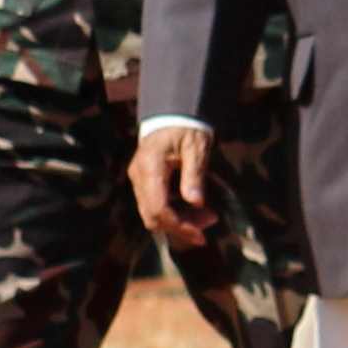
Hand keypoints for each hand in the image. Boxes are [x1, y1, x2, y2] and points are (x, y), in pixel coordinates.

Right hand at [129, 120, 216, 248]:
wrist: (172, 113)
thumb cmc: (186, 127)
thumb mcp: (196, 147)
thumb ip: (194, 175)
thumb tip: (195, 202)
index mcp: (150, 167)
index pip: (158, 208)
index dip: (179, 225)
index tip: (201, 234)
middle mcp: (138, 177)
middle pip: (152, 216)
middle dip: (180, 226)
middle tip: (209, 222)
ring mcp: (138, 180)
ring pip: (152, 214)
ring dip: (178, 221)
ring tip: (207, 216)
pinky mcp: (143, 182)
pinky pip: (155, 206)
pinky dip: (174, 212)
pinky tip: (194, 208)